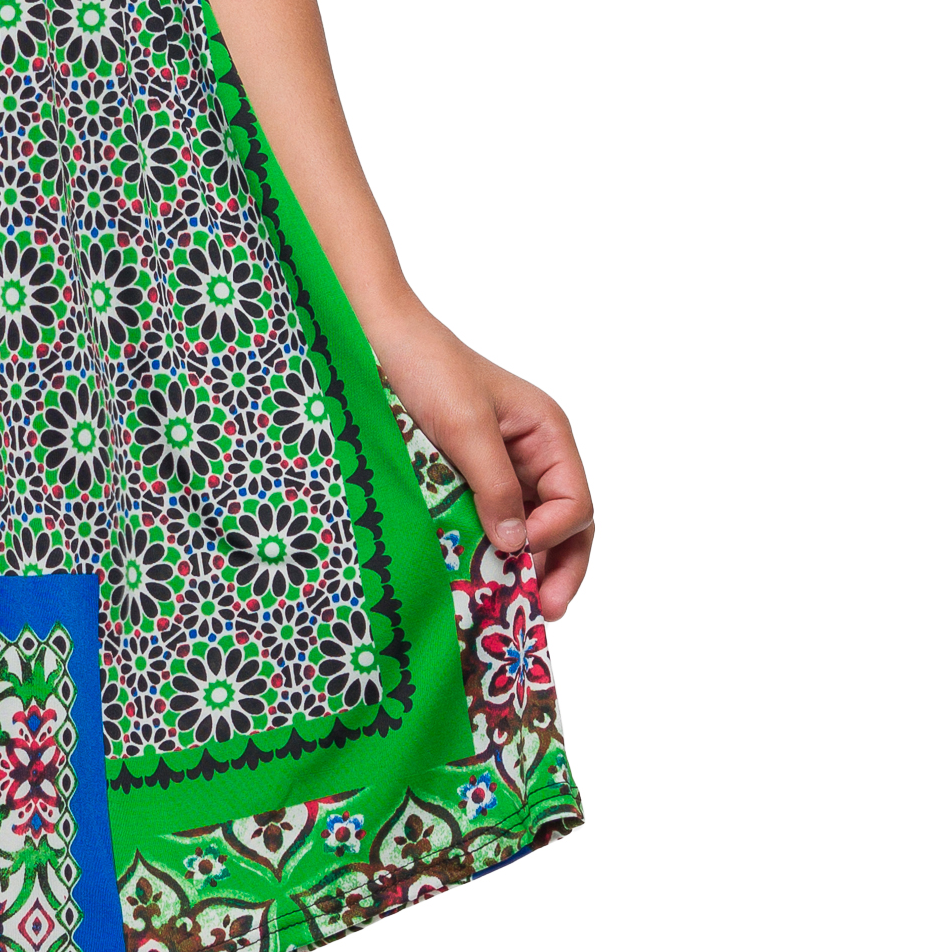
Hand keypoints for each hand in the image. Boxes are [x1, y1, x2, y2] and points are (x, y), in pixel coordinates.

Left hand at [358, 301, 595, 616]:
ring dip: (523, 567)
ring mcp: (499, 469)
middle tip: (543, 613)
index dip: (556, 534)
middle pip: (563, 525)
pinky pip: (489, 522)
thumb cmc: (427, 367)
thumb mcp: (465, 426)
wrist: (375, 338)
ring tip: (513, 607)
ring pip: (527, 530)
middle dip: (556, 568)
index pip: (575, 502)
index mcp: (546, 435)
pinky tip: (477, 577)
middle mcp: (531, 455)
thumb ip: (495, 486)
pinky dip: (488, 551)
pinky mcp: (465, 480)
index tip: (519, 551)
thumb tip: (518, 545)